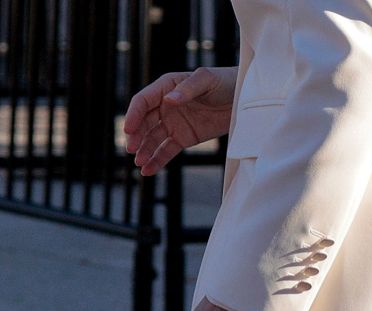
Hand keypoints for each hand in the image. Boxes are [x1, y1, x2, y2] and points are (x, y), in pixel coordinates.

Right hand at [124, 67, 238, 175]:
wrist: (243, 99)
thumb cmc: (225, 82)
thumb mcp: (207, 80)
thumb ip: (188, 89)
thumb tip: (169, 100)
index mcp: (167, 87)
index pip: (143, 101)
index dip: (134, 115)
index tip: (128, 129)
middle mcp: (166, 105)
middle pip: (144, 122)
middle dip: (136, 136)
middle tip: (131, 149)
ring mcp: (173, 123)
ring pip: (153, 138)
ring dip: (144, 151)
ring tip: (139, 163)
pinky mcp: (183, 138)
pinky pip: (166, 151)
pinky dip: (157, 161)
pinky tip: (147, 170)